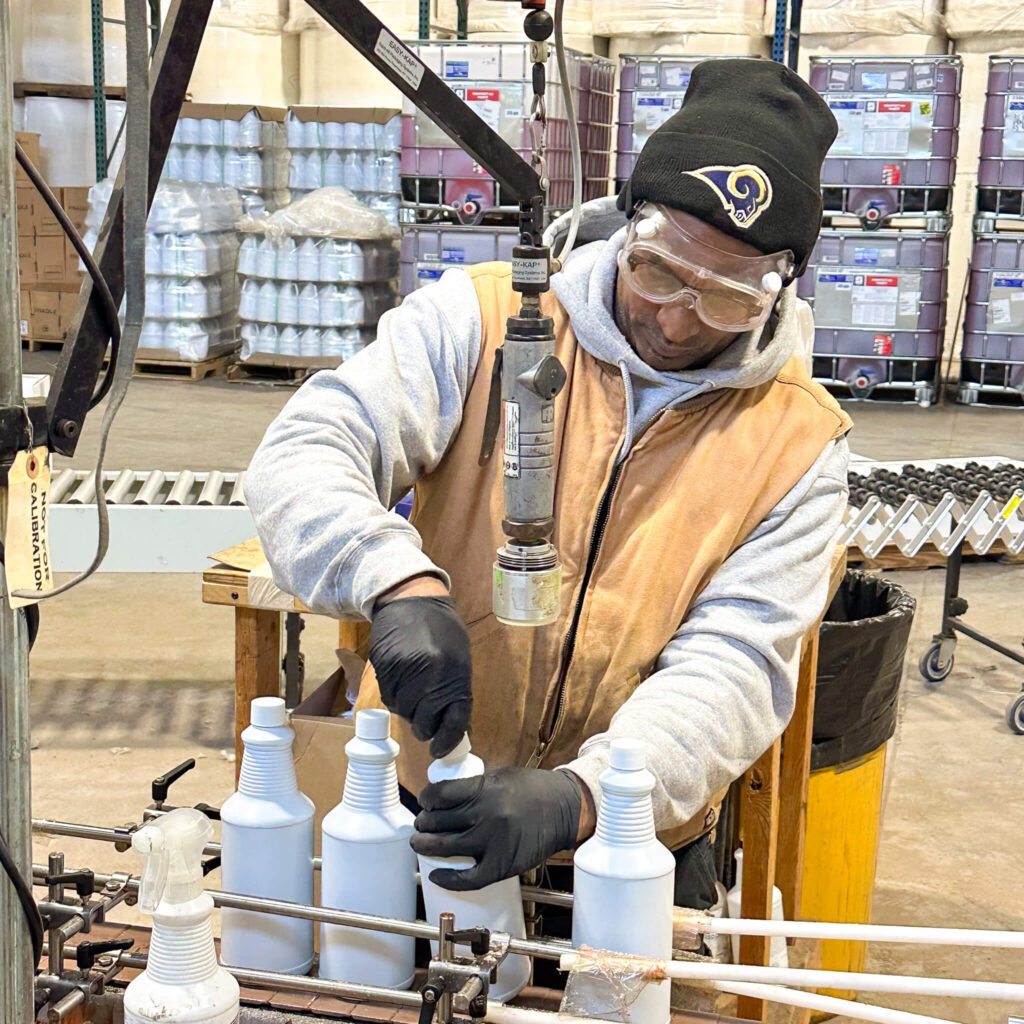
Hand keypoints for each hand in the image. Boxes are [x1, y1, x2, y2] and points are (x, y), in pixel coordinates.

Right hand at [369, 592, 471, 757]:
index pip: (454, 720)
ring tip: (415, 692)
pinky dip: (397, 698)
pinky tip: (403, 683)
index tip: (442, 750)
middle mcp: (428, 674)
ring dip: (410, 711)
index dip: (448, 740)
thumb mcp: (459, 658)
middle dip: (426, 726)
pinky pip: (389, 698)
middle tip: (427, 720)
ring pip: (404, 712)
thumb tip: (452, 725)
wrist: (410, 599)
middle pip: (424, 722)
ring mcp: (403, 671)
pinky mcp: (383, 668)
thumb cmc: (442, 629)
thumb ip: (456, 690)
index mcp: (454, 672)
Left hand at [411, 767, 583, 890]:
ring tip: (420, 844)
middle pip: (439, 821)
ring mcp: (494, 842)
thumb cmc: (533, 790)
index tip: (424, 802)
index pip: (440, 795)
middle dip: (423, 823)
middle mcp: (487, 815)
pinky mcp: (503, 865)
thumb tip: (444, 790)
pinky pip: (468, 878)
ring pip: (447, 848)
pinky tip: (436, 874)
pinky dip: (448, 879)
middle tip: (421, 824)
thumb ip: (474, 782)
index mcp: (485, 788)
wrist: (564, 809)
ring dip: (425, 847)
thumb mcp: (501, 774)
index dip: (426, 799)